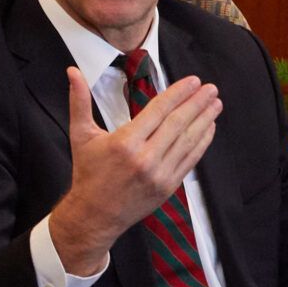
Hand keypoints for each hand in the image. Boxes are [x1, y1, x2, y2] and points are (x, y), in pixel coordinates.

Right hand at [48, 65, 221, 275]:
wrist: (94, 216)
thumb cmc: (88, 173)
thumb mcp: (80, 135)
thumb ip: (79, 100)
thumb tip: (72, 70)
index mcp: (125, 142)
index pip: (159, 110)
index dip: (178, 93)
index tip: (193, 81)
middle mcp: (144, 158)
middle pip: (178, 123)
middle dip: (197, 103)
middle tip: (211, 88)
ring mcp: (159, 174)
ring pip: (188, 141)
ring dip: (204, 120)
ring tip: (215, 104)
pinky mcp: (167, 187)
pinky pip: (190, 160)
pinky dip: (202, 143)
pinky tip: (209, 128)